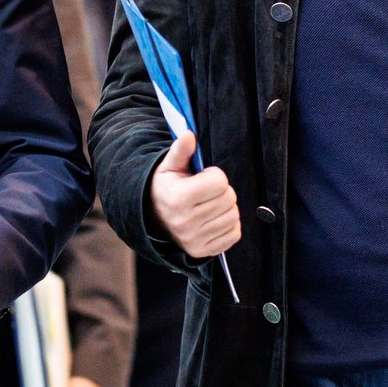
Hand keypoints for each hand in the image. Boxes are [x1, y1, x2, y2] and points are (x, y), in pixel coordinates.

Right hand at [146, 134, 239, 258]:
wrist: (153, 218)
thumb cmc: (166, 187)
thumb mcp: (169, 166)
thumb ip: (181, 150)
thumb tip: (189, 135)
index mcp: (178, 198)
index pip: (220, 182)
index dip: (215, 175)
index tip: (203, 177)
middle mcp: (185, 222)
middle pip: (229, 198)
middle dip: (222, 191)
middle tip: (207, 191)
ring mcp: (194, 240)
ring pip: (234, 217)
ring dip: (227, 208)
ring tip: (210, 204)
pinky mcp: (202, 251)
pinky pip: (234, 234)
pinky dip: (229, 225)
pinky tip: (214, 218)